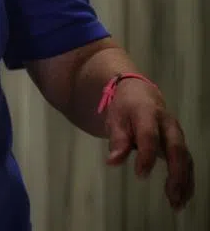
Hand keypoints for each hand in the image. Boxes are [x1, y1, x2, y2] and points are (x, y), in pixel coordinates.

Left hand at [104, 78, 194, 209]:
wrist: (140, 95)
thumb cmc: (125, 109)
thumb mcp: (115, 119)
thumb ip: (117, 140)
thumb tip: (112, 162)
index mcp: (148, 114)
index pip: (149, 136)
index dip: (146, 155)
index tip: (140, 175)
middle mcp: (168, 125)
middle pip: (176, 149)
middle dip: (176, 173)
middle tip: (171, 195)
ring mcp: (177, 134)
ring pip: (186, 158)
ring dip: (184, 182)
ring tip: (178, 204)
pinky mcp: (180, 144)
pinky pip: (187, 163)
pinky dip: (187, 181)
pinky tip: (182, 198)